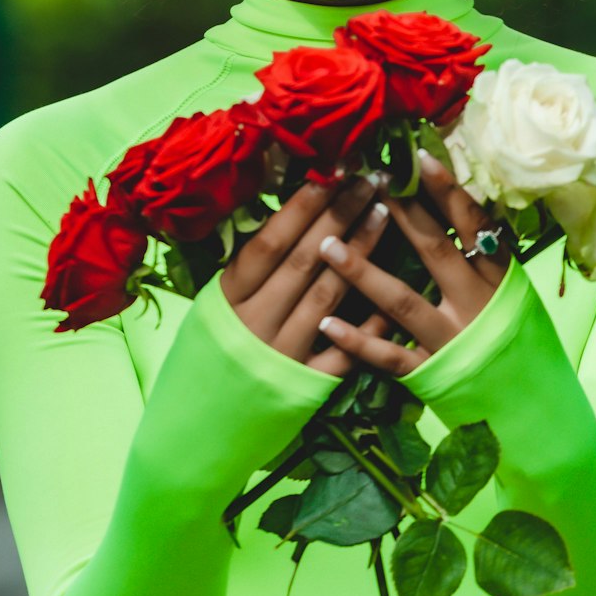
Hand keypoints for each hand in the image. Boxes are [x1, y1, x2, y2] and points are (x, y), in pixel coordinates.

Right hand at [219, 167, 397, 376]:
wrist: (200, 425)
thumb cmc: (211, 351)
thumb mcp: (215, 304)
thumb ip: (246, 268)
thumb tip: (286, 213)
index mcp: (229, 297)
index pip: (271, 242)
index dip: (302, 206)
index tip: (331, 170)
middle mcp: (256, 323)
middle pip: (305, 260)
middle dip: (340, 214)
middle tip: (371, 178)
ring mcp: (284, 355)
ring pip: (329, 295)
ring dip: (360, 251)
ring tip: (384, 211)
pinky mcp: (306, 386)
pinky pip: (345, 350)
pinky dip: (369, 320)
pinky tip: (394, 284)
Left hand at [315, 148, 512, 374]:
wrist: (530, 405)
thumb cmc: (515, 336)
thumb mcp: (512, 290)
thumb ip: (485, 252)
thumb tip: (456, 196)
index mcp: (498, 278)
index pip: (474, 225)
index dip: (448, 190)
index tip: (421, 157)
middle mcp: (475, 304)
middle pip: (435, 251)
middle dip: (401, 215)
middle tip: (367, 184)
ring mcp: (450, 339)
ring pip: (401, 301)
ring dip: (361, 271)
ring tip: (326, 245)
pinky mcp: (431, 372)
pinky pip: (389, 356)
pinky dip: (357, 340)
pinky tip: (326, 322)